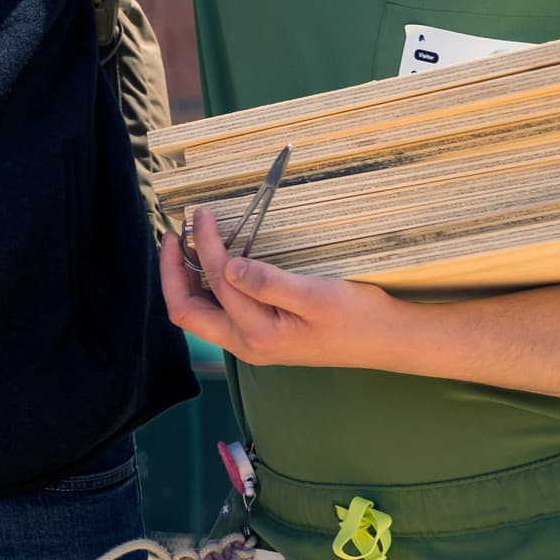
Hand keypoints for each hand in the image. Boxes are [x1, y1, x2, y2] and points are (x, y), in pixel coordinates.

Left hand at [155, 209, 411, 372]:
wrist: (387, 340)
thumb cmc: (357, 317)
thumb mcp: (316, 295)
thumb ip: (268, 282)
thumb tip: (226, 267)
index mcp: (257, 336)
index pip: (215, 282)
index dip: (203, 245)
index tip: (201, 214)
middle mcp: (246, 344)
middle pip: (187, 310)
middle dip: (172, 271)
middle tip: (173, 234)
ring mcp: (252, 342)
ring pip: (200, 312)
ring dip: (185, 278)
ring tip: (184, 245)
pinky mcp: (261, 334)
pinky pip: (219, 311)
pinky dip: (206, 286)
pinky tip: (212, 264)